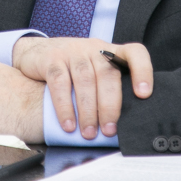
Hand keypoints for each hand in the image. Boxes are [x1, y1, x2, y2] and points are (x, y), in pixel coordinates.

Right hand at [11, 37, 152, 139]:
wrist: (36, 51)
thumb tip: (125, 123)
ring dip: (88, 110)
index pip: (134, 53)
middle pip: (107, 74)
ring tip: (88, 132)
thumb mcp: (95, 71)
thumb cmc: (74, 69)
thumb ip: (110, 89)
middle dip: (110, 105)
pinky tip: (68, 124)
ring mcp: (73, 51)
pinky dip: (64, 106)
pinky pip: (60, 82)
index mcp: (111, 52)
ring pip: (85, 79)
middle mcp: (94, 48)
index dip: (143, 71)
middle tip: (109, 130)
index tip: (144, 94)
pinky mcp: (52, 58)